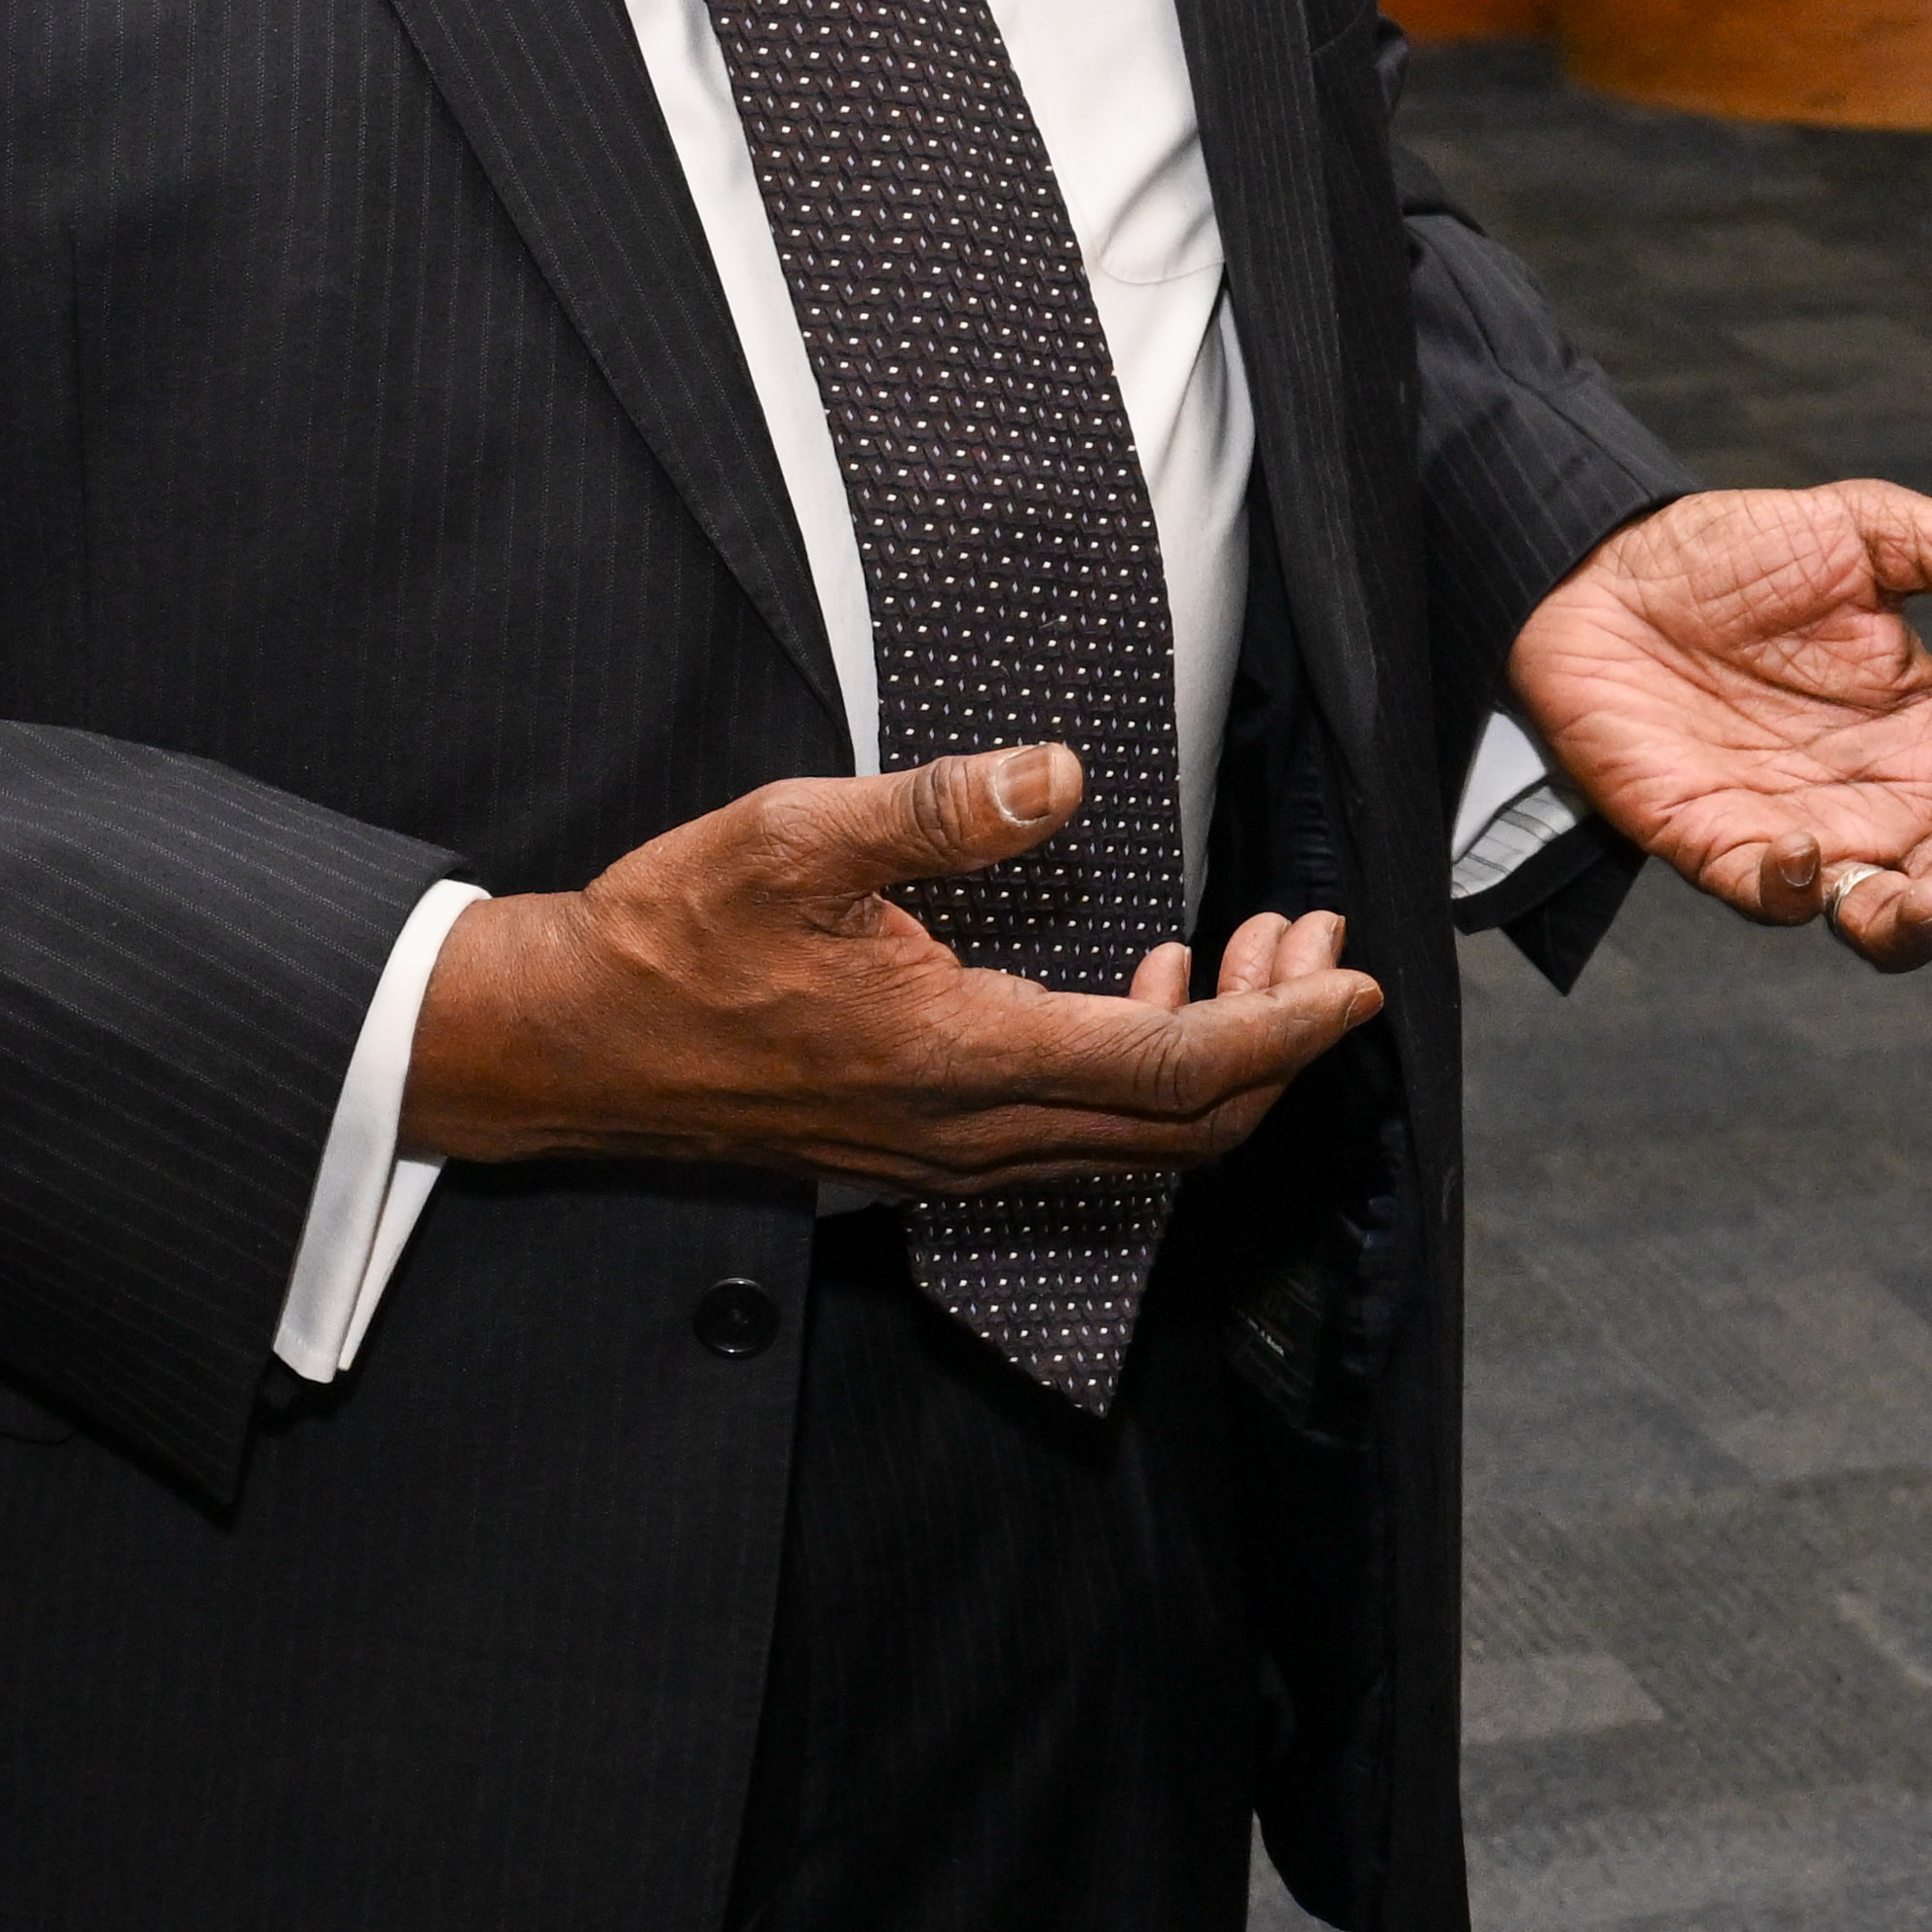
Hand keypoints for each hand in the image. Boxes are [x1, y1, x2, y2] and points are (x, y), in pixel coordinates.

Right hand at [406, 747, 1380, 1189]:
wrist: (572, 1047)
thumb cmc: (672, 936)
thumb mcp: (796, 835)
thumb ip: (938, 808)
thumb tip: (1058, 776)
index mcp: (958, 1056)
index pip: (1174, 1067)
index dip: (1285, 1029)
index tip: (1360, 981)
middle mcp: (969, 1132)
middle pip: (1183, 1124)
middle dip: (1277, 1038)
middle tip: (1317, 942)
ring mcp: (947, 1154)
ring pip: (1135, 1138)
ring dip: (1217, 1053)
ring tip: (1252, 948)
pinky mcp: (924, 1147)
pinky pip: (1078, 1135)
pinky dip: (1146, 1069)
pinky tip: (1143, 982)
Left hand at [1506, 482, 1931, 995]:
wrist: (1597, 567)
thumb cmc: (1737, 551)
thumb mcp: (1874, 535)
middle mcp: (1889, 805)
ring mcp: (1811, 835)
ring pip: (1887, 921)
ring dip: (1918, 927)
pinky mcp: (1722, 847)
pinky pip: (1777, 896)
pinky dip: (1802, 890)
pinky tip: (1816, 854)